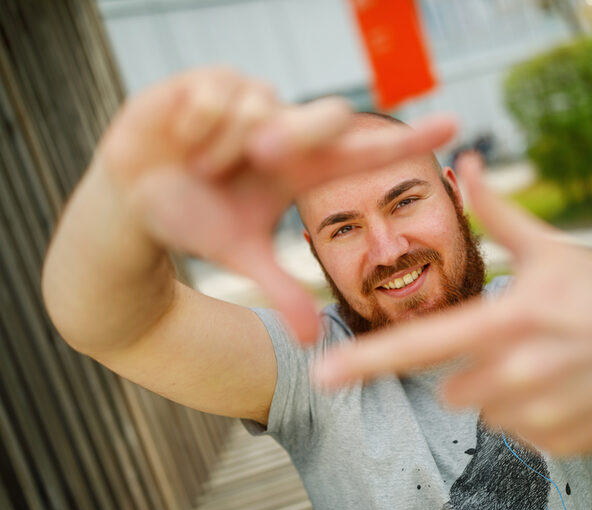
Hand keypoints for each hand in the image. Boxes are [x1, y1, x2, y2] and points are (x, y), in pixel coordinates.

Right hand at [99, 68, 455, 342]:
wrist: (133, 206)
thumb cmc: (194, 221)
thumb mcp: (242, 256)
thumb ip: (283, 290)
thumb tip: (316, 340)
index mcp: (301, 167)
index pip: (366, 150)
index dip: (408, 139)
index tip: (454, 126)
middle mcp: (284, 130)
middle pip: (328, 114)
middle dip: (296, 135)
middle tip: (261, 157)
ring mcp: (248, 102)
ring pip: (265, 104)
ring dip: (229, 141)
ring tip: (202, 163)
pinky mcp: (206, 83)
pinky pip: (219, 90)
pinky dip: (198, 122)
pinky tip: (182, 139)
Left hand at [313, 152, 591, 454]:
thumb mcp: (554, 249)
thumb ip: (500, 213)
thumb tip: (466, 163)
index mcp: (508, 321)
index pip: (422, 346)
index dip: (368, 363)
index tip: (326, 377)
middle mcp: (519, 373)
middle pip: (451, 386)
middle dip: (472, 366)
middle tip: (520, 342)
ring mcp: (542, 413)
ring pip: (485, 410)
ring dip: (503, 391)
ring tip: (548, 362)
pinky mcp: (563, 442)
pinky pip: (521, 433)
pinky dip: (534, 414)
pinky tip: (568, 386)